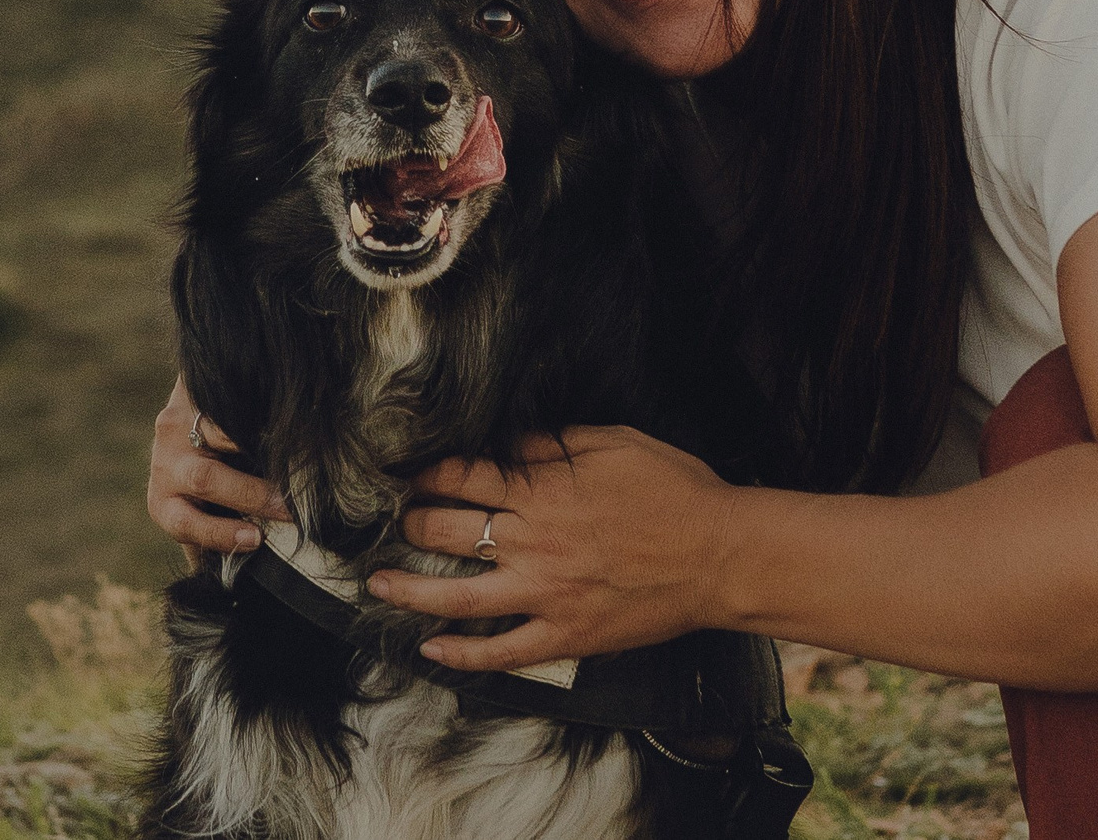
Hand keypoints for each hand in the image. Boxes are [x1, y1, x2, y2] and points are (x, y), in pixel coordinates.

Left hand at [146, 376, 290, 567]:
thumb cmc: (204, 477)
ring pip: (218, 439)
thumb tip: (235, 589)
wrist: (192, 410)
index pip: (186, 524)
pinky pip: (224, 408)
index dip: (220, 535)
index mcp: (163, 502)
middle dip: (250, 494)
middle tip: (288, 506)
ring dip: (258, 451)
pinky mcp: (188, 394)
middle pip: (204, 480)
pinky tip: (283, 426)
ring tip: (293, 460)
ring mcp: (174, 426)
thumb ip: (213, 542)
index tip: (256, 539)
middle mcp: (164, 464)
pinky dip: (254, 419)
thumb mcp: (200, 513)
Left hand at [369, 425, 739, 671]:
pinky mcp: (565, 635)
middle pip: (447, 530)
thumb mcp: (614, 442)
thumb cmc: (674, 491)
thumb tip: (512, 441)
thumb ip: (555, 443)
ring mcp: (545, 593)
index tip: (409, 473)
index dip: (427, 473)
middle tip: (396, 521)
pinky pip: (501, 652)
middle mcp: (533, 541)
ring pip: (457, 596)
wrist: (720, 555)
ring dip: (410, 590)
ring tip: (377, 585)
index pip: (463, 477)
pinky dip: (461, 655)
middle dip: (411, 522)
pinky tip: (430, 649)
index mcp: (542, 490)